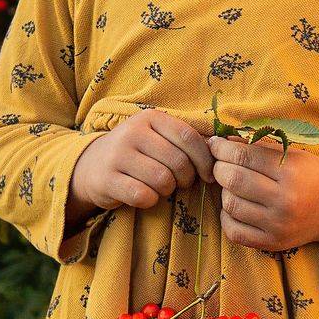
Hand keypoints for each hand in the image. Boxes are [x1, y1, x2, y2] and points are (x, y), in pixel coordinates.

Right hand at [74, 109, 216, 212]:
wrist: (91, 165)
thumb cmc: (137, 153)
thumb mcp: (158, 137)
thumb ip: (185, 140)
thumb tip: (226, 149)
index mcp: (151, 118)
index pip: (189, 137)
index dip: (205, 160)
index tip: (209, 175)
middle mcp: (132, 132)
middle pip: (178, 161)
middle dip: (186, 179)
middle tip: (182, 184)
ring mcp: (117, 154)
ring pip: (162, 180)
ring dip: (167, 190)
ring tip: (162, 188)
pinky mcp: (106, 178)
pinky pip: (143, 195)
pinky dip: (150, 200)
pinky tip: (145, 196)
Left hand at [207, 133, 318, 253]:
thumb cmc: (312, 175)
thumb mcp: (292, 154)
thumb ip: (258, 147)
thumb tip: (222, 142)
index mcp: (291, 172)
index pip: (244, 157)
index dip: (222, 149)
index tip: (215, 144)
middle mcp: (285, 200)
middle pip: (234, 180)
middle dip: (219, 168)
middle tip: (220, 163)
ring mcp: (277, 225)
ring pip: (231, 205)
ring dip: (223, 191)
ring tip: (231, 184)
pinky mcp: (272, 243)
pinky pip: (234, 231)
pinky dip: (226, 216)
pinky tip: (234, 206)